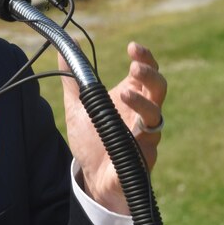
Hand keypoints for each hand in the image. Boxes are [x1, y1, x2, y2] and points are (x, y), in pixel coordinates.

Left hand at [60, 41, 166, 214]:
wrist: (92, 177)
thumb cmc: (92, 140)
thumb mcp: (78, 106)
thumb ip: (74, 79)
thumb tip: (64, 49)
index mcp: (131, 98)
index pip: (146, 73)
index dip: (145, 59)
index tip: (132, 47)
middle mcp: (143, 115)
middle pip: (159, 89)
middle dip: (150, 75)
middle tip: (134, 67)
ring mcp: (145, 136)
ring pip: (156, 116)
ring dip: (143, 104)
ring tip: (125, 93)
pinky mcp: (141, 158)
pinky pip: (147, 147)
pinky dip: (140, 138)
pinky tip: (129, 132)